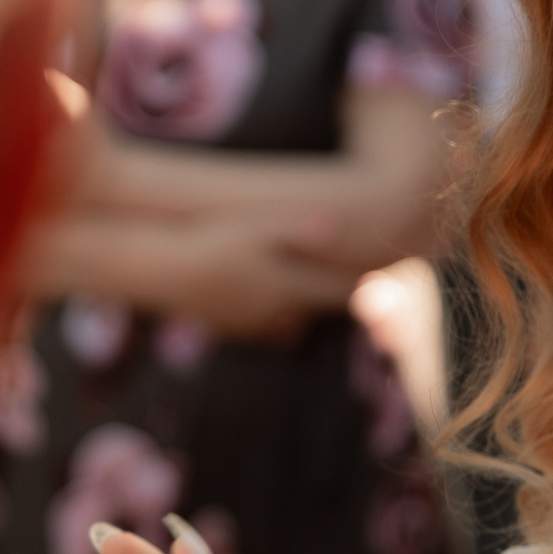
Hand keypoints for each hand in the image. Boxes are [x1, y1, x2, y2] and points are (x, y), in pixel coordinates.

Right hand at [156, 212, 357, 337]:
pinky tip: (284, 308)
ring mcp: (253, 323)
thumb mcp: (254, 226)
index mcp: (288, 285)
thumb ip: (296, 228)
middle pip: (320, 308)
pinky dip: (282, 318)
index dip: (365, 285)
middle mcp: (276, 311)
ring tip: (326, 293)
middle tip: (371, 286)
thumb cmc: (210, 240)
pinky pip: (268, 328)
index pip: (339, 291)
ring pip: (296, 320)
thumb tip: (335, 225)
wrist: (161, 270)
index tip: (390, 277)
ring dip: (310, 308)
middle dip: (341, 296)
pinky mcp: (233, 328)